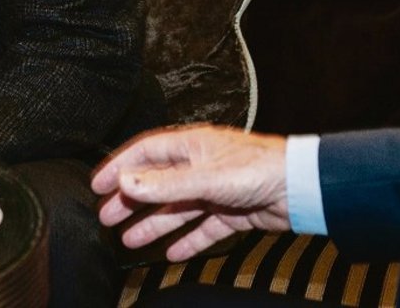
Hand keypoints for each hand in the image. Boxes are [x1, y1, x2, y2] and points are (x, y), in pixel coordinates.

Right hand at [90, 124, 289, 260]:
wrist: (302, 187)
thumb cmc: (259, 167)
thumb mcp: (206, 177)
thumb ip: (165, 184)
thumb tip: (126, 182)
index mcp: (191, 145)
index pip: (145, 153)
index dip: (119, 167)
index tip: (98, 185)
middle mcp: (200, 165)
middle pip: (157, 182)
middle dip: (131, 200)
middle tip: (107, 216)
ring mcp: (215, 189)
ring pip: (176, 208)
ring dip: (153, 223)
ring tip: (129, 240)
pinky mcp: (232, 212)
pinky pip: (202, 228)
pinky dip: (187, 240)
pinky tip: (171, 253)